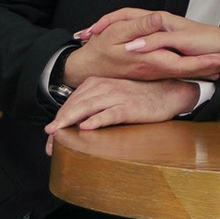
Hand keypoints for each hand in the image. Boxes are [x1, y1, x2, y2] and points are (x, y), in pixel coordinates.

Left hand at [50, 74, 198, 136]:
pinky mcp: (131, 107)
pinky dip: (98, 119)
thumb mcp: (115, 95)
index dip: (60, 116)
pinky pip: (111, 113)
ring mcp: (119, 96)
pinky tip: (87, 127)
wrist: (170, 93)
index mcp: (100, 83)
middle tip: (49, 135)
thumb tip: (77, 121)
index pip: (73, 99)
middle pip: (77, 103)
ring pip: (89, 106)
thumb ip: (96, 103)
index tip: (50, 133)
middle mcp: (107, 87)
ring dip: (71, 119)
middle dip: (60, 120)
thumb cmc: (141, 96)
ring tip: (58, 131)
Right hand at [71, 8, 211, 86]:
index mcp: (151, 59)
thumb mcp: (116, 32)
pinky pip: (176, 71)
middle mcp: (156, 68)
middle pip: (190, 69)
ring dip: (206, 68)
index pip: (185, 63)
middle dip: (213, 65)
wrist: (87, 68)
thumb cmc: (99, 50)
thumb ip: (139, 26)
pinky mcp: (151, 70)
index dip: (207, 62)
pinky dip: (192, 69)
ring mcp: (154, 71)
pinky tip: (204, 68)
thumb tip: (158, 19)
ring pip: (185, 71)